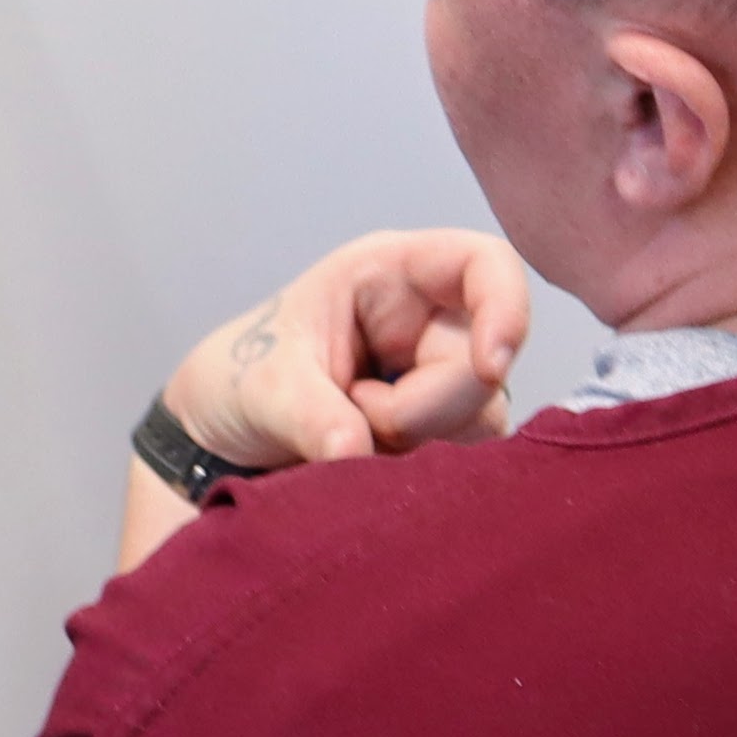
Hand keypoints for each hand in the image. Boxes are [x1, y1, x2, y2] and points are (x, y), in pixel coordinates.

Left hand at [165, 230, 533, 470]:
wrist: (229, 432)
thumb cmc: (247, 376)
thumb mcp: (262, 385)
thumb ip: (308, 413)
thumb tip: (352, 451)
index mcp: (391, 274)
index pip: (485, 264)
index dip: (506, 308)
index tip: (489, 366)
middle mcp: (432, 321)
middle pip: (482, 368)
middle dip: (417, 412)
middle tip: (350, 416)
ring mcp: (445, 378)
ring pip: (479, 421)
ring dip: (412, 447)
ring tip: (347, 433)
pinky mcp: (447, 431)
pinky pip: (463, 459)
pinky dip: (412, 472)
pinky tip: (368, 460)